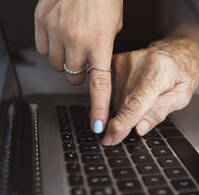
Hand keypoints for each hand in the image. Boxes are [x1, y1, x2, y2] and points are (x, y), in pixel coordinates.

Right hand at [34, 0, 122, 131]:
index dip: (98, 108)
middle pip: (73, 78)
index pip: (99, 85)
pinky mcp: (41, 22)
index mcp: (100, 43)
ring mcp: (56, 31)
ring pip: (57, 66)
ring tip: (72, 41)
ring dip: (65, 60)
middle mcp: (76, 40)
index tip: (98, 125)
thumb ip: (104, 49)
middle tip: (84, 59)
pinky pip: (43, 48)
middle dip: (79, 74)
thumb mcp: (114, 26)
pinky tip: (60, 32)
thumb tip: (96, 65)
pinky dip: (51, 45)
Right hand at [101, 38, 198, 145]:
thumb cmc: (183, 74)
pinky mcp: (114, 61)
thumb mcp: (181, 97)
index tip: (112, 138)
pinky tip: (134, 93)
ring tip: (145, 97)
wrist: (177, 51)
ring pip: (115, 100)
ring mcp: (123, 61)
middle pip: (124, 104)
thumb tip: (138, 128)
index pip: (136, 103)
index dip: (122, 123)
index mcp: (158, 71)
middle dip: (130, 118)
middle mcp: (137, 63)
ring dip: (126, 108)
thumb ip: (160, 112)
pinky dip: (120, 99)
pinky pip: (110, 91)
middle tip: (145, 113)